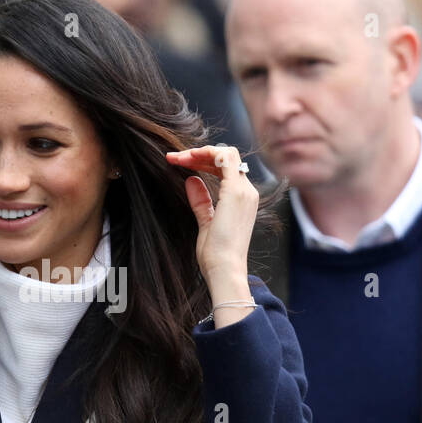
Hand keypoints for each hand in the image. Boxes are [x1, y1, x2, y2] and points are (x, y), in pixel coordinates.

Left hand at [166, 144, 257, 326]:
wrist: (224, 270)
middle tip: (174, 158)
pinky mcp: (235, 192)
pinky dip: (207, 153)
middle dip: (199, 154)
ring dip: (200, 152)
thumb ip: (201, 202)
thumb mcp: (205, 223)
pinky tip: (188, 158)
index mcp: (242, 200)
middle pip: (226, 158)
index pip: (226, 168)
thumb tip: (191, 181)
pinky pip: (225, 158)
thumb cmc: (216, 255)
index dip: (203, 162)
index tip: (180, 164)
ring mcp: (243, 191)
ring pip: (227, 154)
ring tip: (177, 158)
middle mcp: (247, 192)